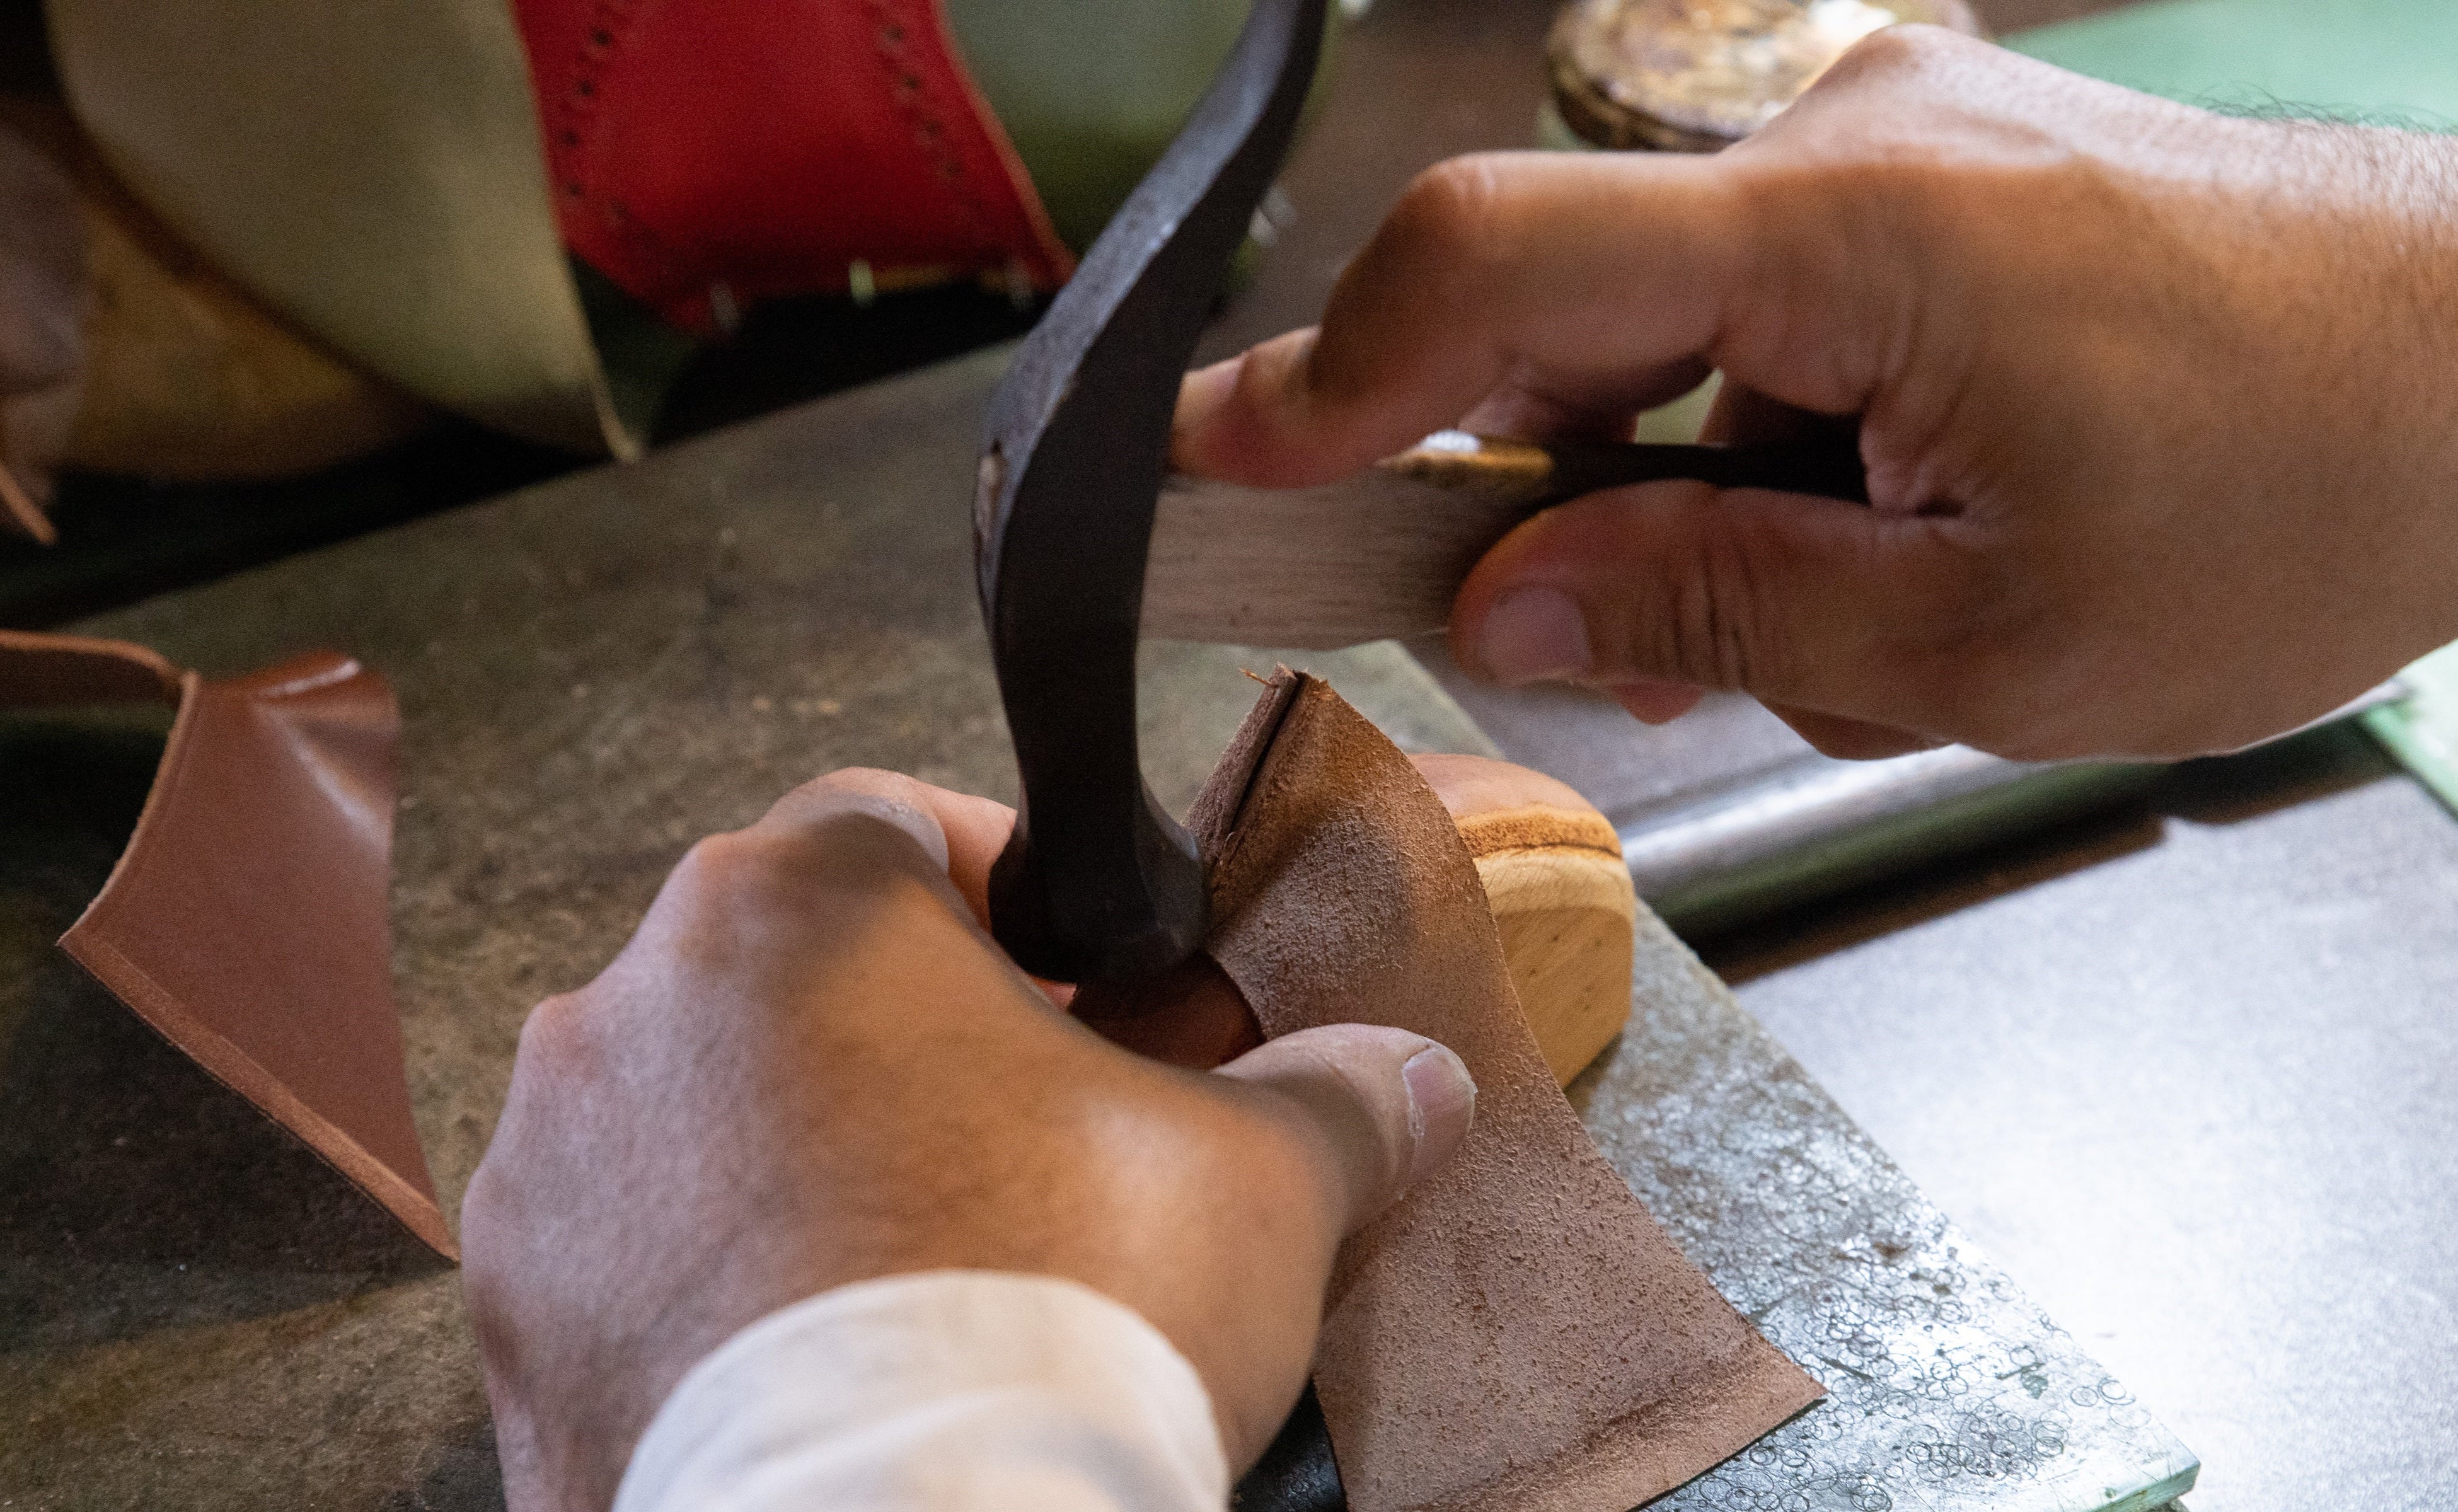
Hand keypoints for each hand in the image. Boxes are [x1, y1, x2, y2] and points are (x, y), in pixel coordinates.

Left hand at [461, 770, 1476, 1511]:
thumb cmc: (1066, 1317)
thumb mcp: (1260, 1185)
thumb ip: (1334, 1098)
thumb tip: (1411, 1081)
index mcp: (797, 905)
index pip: (905, 823)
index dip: (1014, 895)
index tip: (1082, 983)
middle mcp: (632, 1006)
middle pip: (794, 976)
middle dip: (910, 1041)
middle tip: (1025, 1142)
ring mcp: (548, 1173)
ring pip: (699, 1118)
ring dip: (798, 1162)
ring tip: (918, 1273)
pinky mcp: (513, 1329)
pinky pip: (627, 1265)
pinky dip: (710, 1292)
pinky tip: (817, 1361)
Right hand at [1174, 27, 2457, 760]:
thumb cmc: (2310, 494)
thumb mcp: (1989, 638)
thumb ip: (1713, 605)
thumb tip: (1501, 601)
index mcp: (1855, 235)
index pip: (1498, 260)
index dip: (1327, 372)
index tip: (1219, 467)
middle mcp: (1850, 146)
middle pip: (1567, 316)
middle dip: (1555, 498)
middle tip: (1601, 643)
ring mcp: (1893, 153)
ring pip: (1671, 349)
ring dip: (1700, 499)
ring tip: (1855, 610)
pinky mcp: (1930, 187)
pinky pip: (1765, 325)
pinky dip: (1774, 450)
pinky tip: (1882, 540)